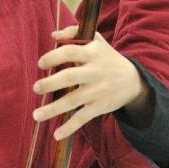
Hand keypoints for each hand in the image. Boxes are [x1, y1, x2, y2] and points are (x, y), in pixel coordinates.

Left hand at [32, 25, 147, 139]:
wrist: (133, 80)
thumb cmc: (107, 58)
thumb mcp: (96, 41)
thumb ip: (75, 33)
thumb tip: (54, 35)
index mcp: (92, 53)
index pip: (71, 52)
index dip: (54, 56)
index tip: (41, 64)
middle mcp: (95, 72)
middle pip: (70, 77)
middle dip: (51, 83)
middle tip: (35, 88)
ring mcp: (97, 91)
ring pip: (73, 101)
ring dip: (54, 109)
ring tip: (36, 115)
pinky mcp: (99, 107)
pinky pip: (82, 118)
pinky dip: (70, 127)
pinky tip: (56, 135)